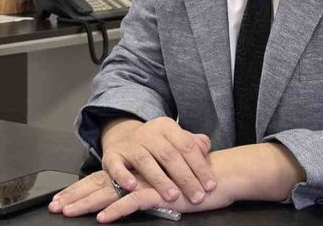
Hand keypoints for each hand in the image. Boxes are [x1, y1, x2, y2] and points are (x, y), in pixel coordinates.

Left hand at [48, 168, 233, 222]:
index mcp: (136, 172)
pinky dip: (117, 209)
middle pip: (100, 184)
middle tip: (56, 206)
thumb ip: (152, 185)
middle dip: (76, 196)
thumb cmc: (194, 181)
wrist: (219, 176)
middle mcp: (137, 174)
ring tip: (69, 212)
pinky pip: (132, 201)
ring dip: (88, 203)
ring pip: (110, 192)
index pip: (104, 179)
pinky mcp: (159, 192)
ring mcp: (147, 181)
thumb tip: (134, 191)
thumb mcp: (167, 183)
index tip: (63, 198)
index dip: (82, 188)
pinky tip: (103, 217)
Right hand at [101, 117, 215, 203]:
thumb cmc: (157, 145)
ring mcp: (129, 144)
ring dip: (160, 180)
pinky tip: (132, 186)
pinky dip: (124, 176)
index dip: (200, 166)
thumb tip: (205, 148)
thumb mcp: (176, 139)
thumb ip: (193, 144)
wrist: (123, 137)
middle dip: (185, 178)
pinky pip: (116, 166)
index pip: (187, 146)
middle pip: (169, 155)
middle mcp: (148, 133)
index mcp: (166, 127)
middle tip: (197, 196)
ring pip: (145, 161)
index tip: (210, 185)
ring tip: (173, 196)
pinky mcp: (112, 156)